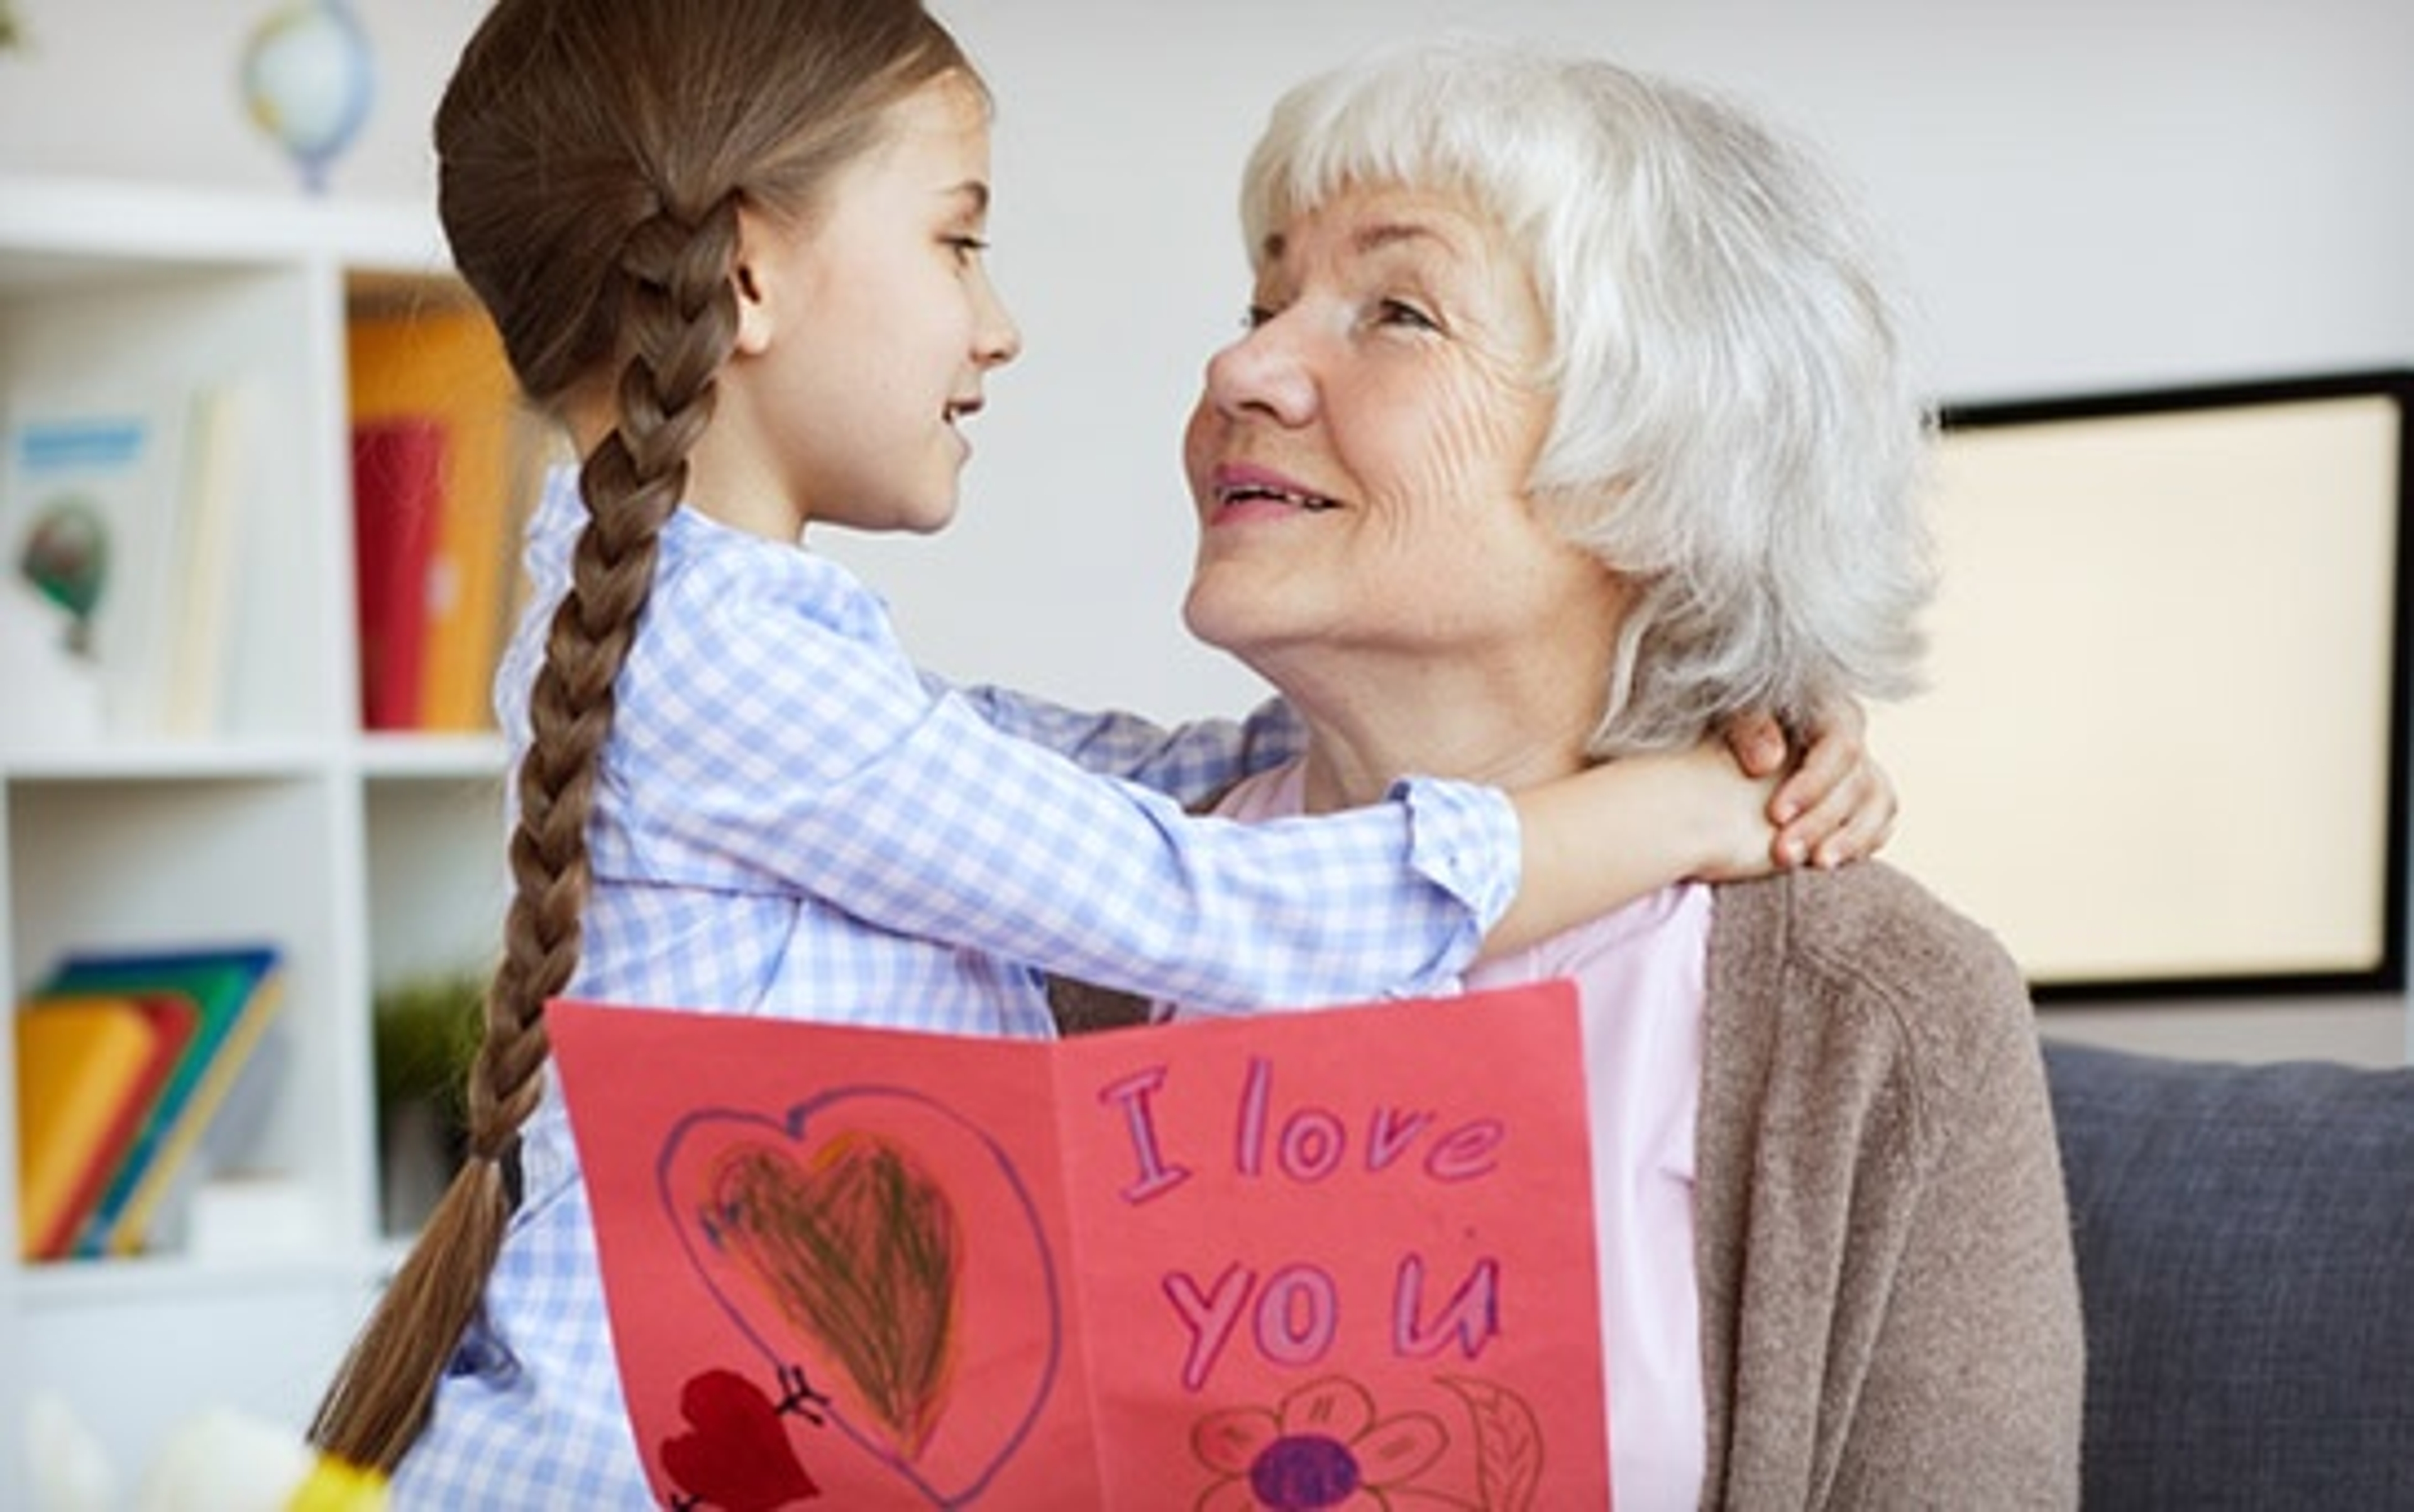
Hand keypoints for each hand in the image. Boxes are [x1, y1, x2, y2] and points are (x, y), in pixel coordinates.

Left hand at [1720, 699, 1897, 868]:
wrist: (1728, 751)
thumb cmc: (1730, 724)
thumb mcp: (1730, 713)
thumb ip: (1749, 728)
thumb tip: (1768, 761)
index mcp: (1830, 710)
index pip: (1841, 746)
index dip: (1814, 783)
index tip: (1777, 815)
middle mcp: (1852, 740)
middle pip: (1856, 783)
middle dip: (1820, 822)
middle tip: (1784, 853)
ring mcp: (1861, 771)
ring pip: (1876, 805)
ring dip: (1848, 840)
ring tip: (1816, 865)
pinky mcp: (1862, 801)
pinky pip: (1879, 823)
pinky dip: (1860, 844)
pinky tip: (1829, 863)